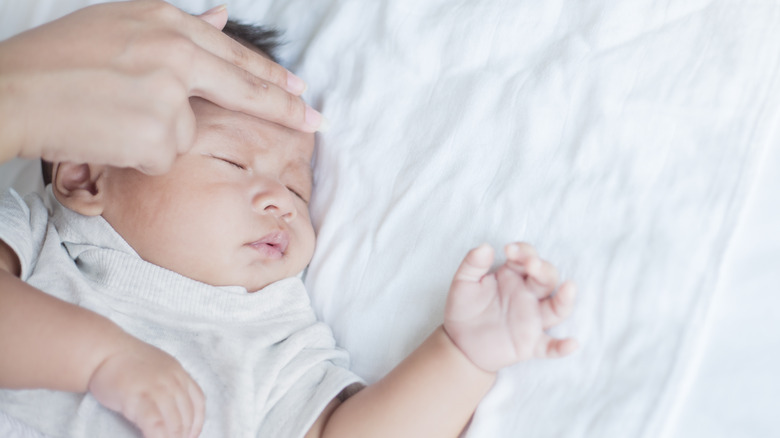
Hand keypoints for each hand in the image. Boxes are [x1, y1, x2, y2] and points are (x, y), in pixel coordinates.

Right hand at [0, 0, 322, 172]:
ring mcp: (170, 92)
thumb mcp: (116, 26)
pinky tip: (109, 135)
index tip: (297, 88)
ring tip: (110, 117)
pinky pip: (167, 155)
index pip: (232, 51)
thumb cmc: (53, 61)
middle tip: (316, 120)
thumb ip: (176, 29)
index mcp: (164, 21)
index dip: (268, 74)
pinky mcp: (161, 132)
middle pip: (243, 86)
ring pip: (190, 130)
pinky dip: (142, 154)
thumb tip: (223, 18)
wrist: (10, 92)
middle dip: (283, 107)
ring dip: (158, 134)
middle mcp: (175, 52)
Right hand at [88, 338, 204, 437]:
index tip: (191, 435)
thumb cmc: (124, 361)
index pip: (198, 401)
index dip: (197, 423)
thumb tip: (172, 408)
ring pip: (174, 423)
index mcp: (178, 373)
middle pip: (187, 415)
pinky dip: (158, 437)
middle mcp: (173, 381)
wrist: (102, 351)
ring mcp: (158, 389)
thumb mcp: (157, 367)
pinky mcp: (140, 398)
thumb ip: (168, 384)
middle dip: (183, 435)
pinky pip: (156, 426)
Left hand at [443, 243, 577, 371]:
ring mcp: (532, 319)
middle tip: (531, 264)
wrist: (460, 342)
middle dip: (542, 269)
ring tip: (569, 288)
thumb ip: (472, 264)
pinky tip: (571, 344)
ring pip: (556, 309)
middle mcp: (528, 295)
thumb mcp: (462, 283)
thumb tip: (485, 247)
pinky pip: (550, 347)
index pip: (527, 258)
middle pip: (547, 278)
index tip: (509, 250)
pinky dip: (561, 347)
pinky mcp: (530, 344)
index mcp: (513, 276)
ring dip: (564, 299)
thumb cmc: (466, 307)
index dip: (523, 252)